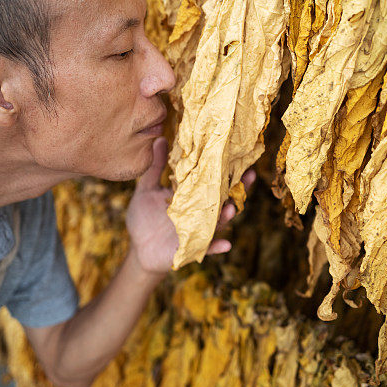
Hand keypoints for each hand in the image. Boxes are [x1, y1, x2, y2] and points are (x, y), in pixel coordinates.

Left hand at [125, 137, 255, 274]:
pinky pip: (207, 248)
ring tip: (232, 208)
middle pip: (222, 198)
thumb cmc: (143, 217)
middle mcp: (199, 211)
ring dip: (226, 216)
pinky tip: (226, 244)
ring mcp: (198, 230)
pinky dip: (216, 246)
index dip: (225, 169)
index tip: (237, 154)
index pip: (211, 180)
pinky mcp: (192, 248)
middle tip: (249, 174)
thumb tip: (159, 138)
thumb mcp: (147, 189)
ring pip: (218, 222)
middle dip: (237, 188)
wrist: (137, 248)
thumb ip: (155, 167)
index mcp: (191, 195)